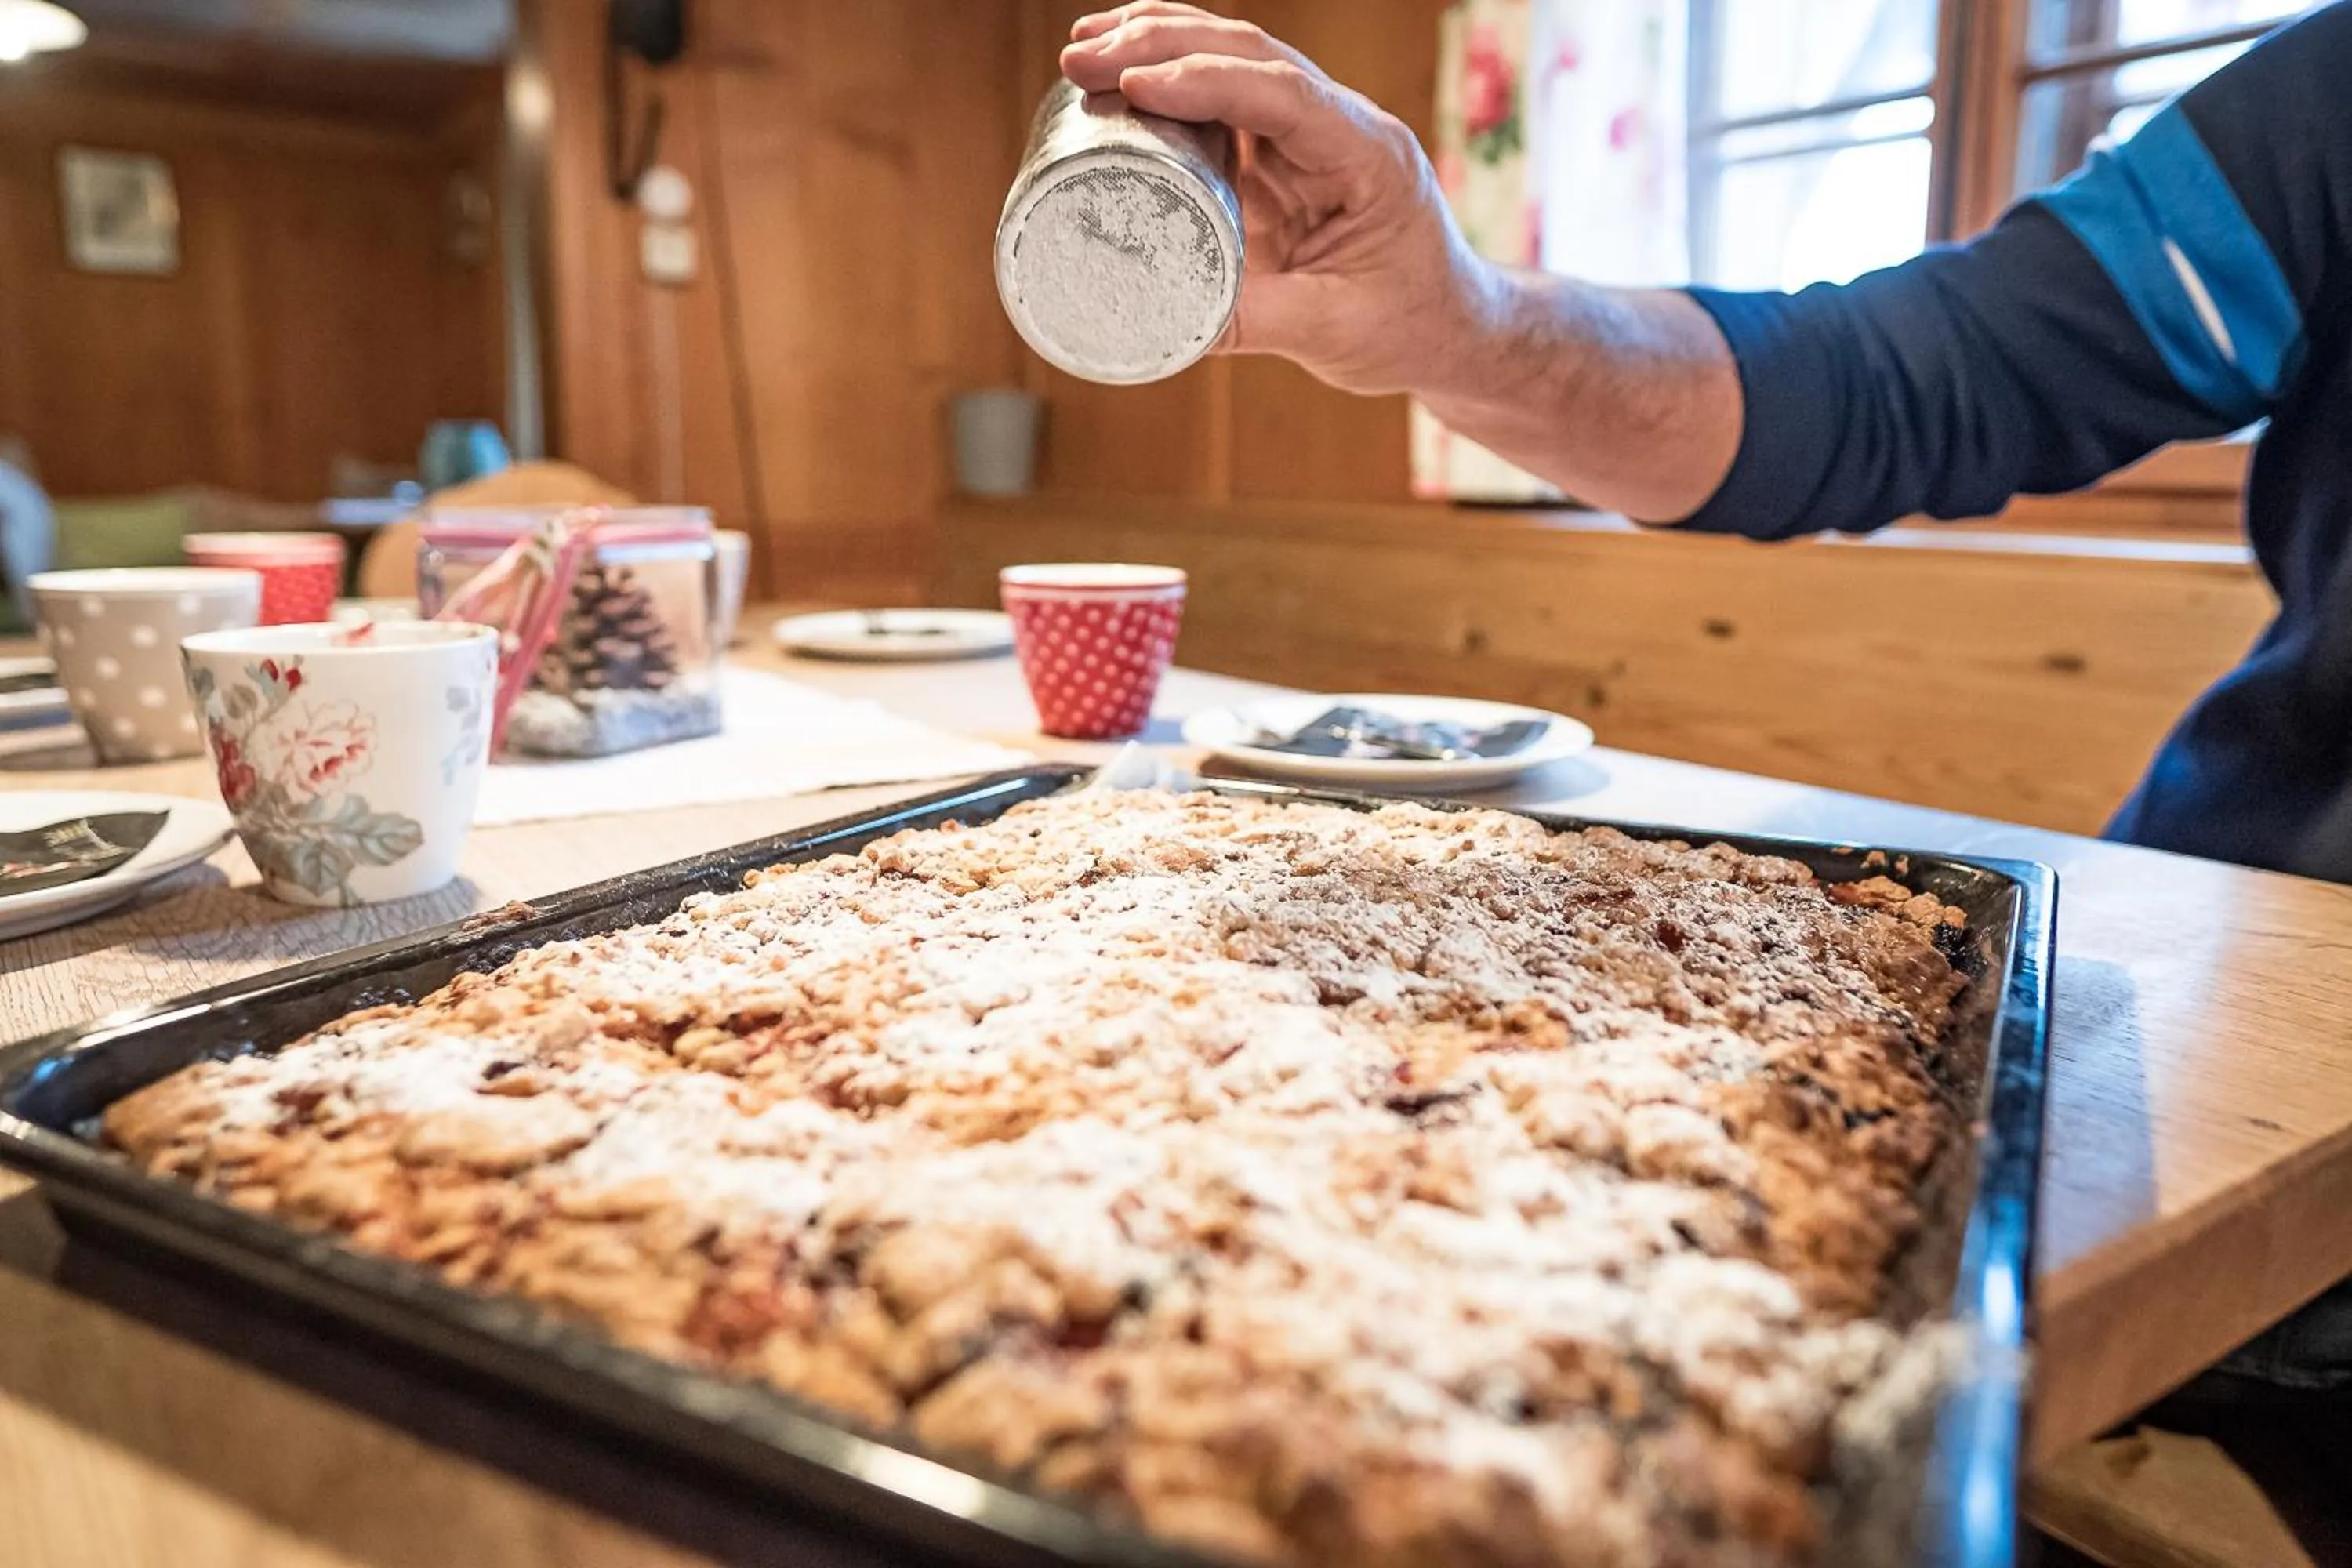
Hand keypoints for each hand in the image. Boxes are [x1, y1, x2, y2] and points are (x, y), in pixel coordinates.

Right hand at [1061, 3, 1495, 397]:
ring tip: (1085, 47)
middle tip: (1083, 57)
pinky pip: (1223, 98)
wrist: (1450, 327)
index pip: (1283, 95)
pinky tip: (1120, 73)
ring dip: (1159, 43)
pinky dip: (1170, 78)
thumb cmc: (1410, 325)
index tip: (1135, 87)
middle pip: (1250, 55)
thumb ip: (1253, 321)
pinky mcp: (1282, 157)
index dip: (1205, 82)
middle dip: (1161, 45)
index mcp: (1368, 157)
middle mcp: (1341, 128)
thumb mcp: (1333, 332)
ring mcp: (1310, 136)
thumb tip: (1159, 319)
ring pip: (1233, 59)